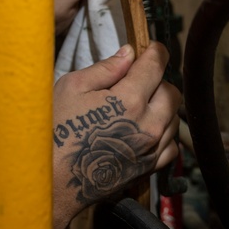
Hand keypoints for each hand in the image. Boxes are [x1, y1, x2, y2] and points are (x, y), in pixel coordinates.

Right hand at [50, 42, 179, 228]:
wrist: (55, 180)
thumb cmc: (56, 131)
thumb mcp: (72, 88)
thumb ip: (105, 69)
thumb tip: (128, 53)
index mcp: (129, 100)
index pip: (156, 65)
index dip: (156, 51)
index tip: (152, 49)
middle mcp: (148, 124)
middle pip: (172, 91)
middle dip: (157, 80)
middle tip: (136, 79)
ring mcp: (152, 148)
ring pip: (174, 116)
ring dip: (160, 106)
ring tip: (134, 105)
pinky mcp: (151, 167)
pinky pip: (171, 143)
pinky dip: (162, 131)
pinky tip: (141, 128)